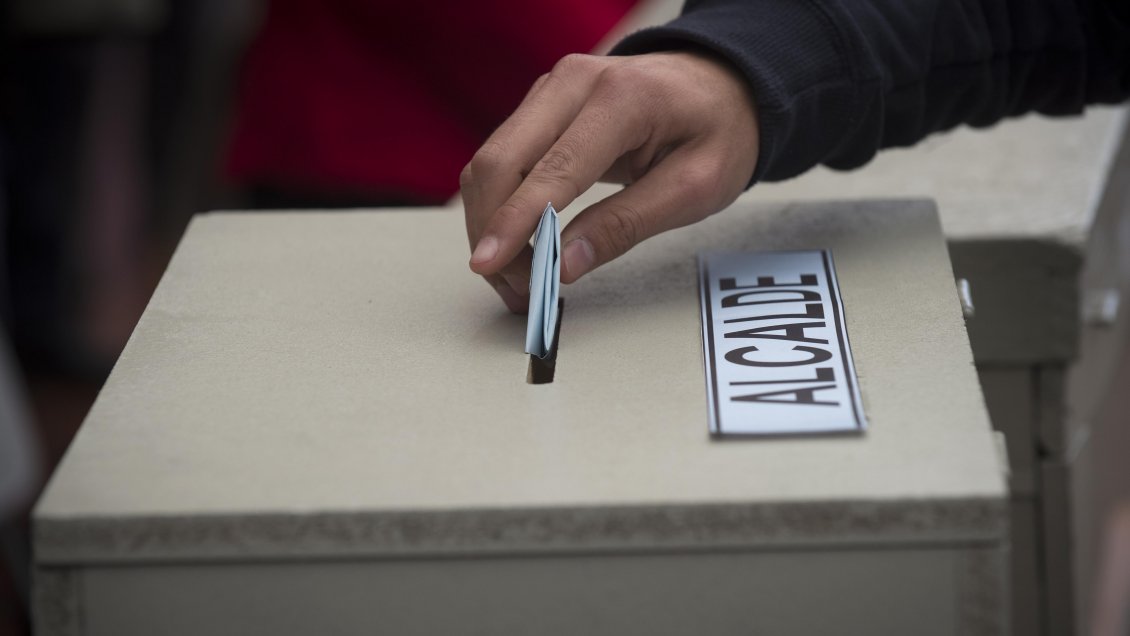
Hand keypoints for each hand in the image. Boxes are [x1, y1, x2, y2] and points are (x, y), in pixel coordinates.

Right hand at [461, 50, 759, 312]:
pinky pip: (502, 159)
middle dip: (493, 231)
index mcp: (622, 98)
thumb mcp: (695, 187)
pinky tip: (517, 247)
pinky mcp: (540, 107)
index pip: (552, 168)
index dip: (515, 221)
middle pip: (500, 161)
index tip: (488, 264)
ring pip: (490, 162)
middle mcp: (573, 83)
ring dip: (490, 225)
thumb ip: (627, 225)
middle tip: (517, 290)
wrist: (720, 85)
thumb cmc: (717, 132)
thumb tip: (562, 264)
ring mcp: (551, 91)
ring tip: (517, 280)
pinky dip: (500, 207)